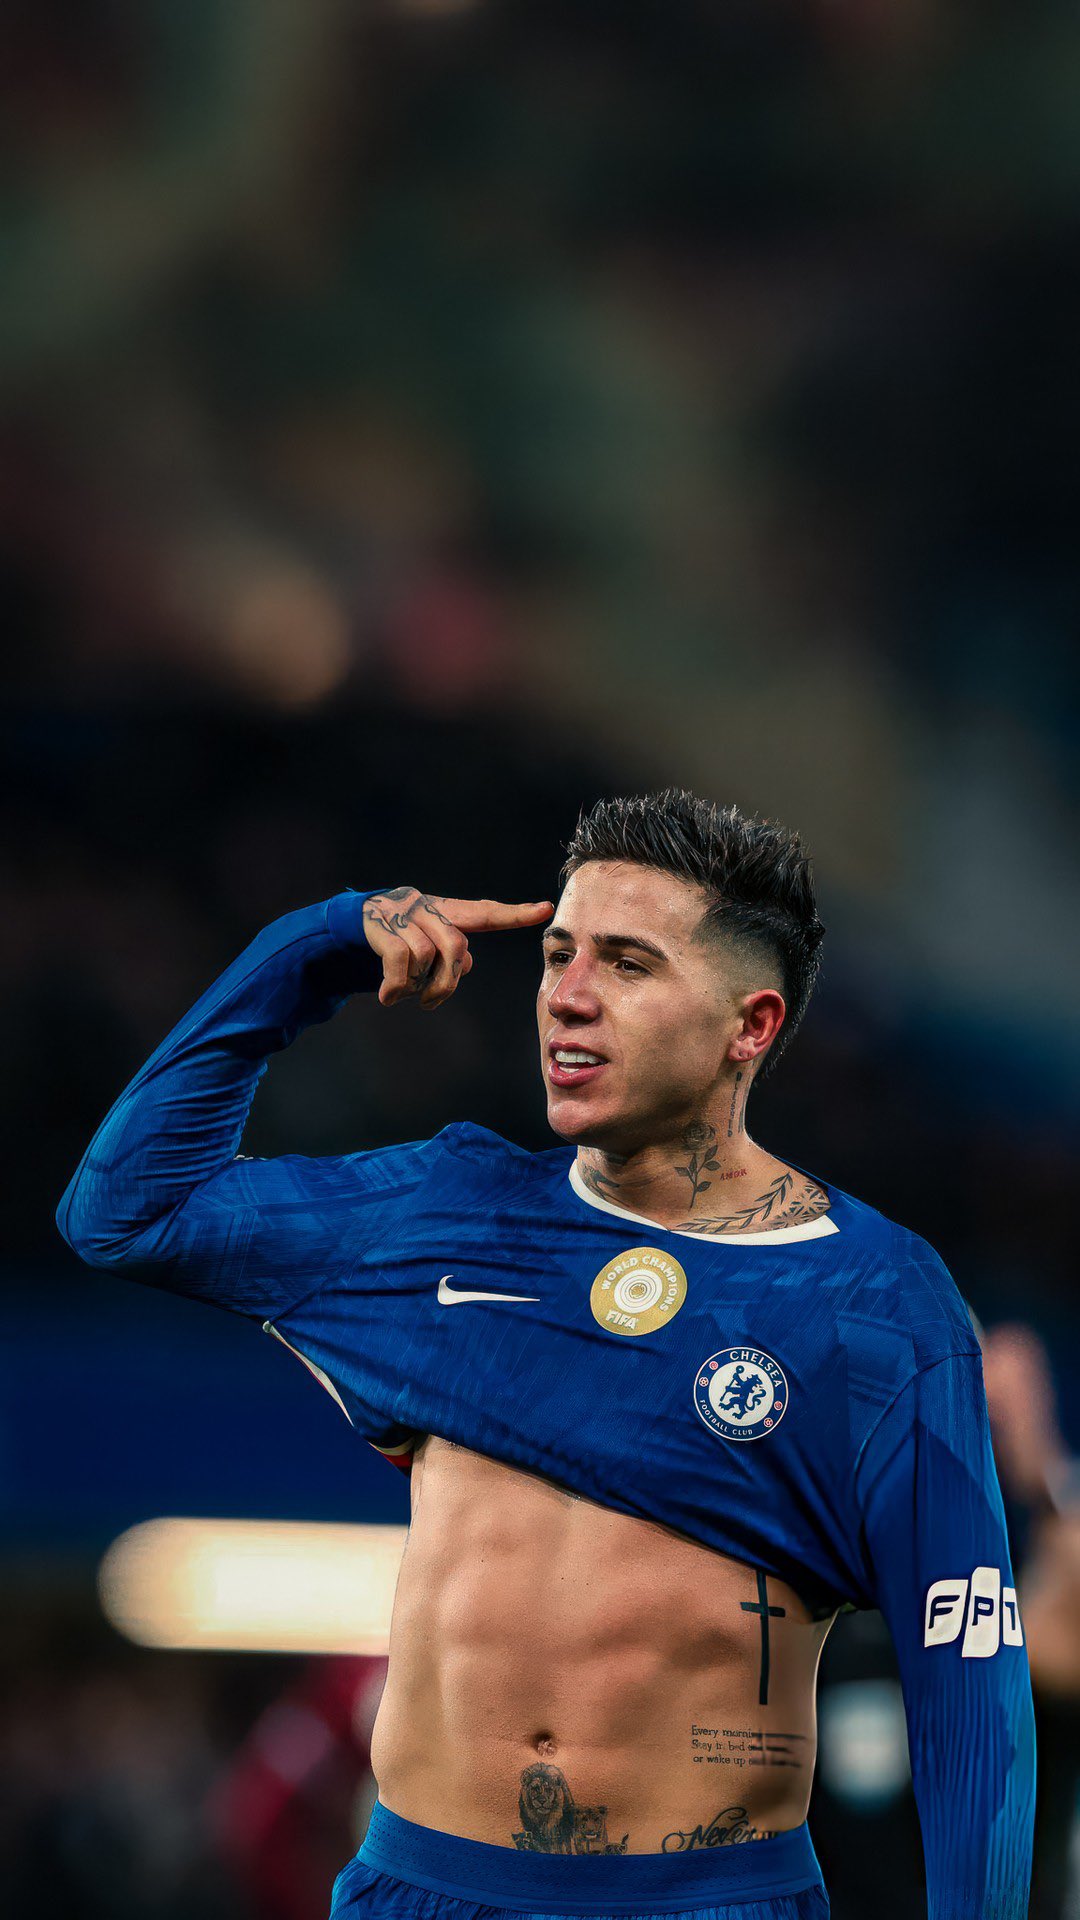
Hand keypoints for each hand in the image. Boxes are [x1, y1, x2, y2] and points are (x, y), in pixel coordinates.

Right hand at [361, 887, 552, 1009]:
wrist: (335, 929)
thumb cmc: (384, 945)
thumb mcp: (419, 950)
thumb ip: (446, 955)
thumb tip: (467, 964)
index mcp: (441, 910)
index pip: (484, 913)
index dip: (514, 915)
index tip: (546, 911)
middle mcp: (425, 904)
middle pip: (456, 946)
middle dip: (447, 982)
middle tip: (429, 1003)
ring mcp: (400, 912)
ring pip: (427, 955)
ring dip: (415, 986)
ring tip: (399, 995)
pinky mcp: (377, 924)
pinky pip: (400, 960)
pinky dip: (397, 986)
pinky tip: (387, 998)